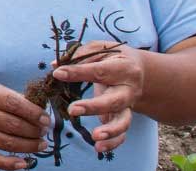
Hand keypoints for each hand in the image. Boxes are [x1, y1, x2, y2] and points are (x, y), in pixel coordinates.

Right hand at [0, 80, 49, 170]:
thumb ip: (5, 95)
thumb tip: (34, 106)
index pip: (13, 103)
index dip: (33, 112)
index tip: (45, 118)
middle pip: (12, 124)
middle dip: (34, 130)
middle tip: (45, 131)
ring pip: (7, 142)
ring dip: (29, 145)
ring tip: (41, 144)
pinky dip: (8, 164)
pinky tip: (24, 163)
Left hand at [51, 41, 145, 155]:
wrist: (140, 70)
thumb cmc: (113, 57)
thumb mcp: (100, 48)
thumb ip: (80, 55)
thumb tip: (55, 65)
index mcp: (122, 67)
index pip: (98, 71)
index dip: (77, 72)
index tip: (57, 74)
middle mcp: (128, 88)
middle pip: (114, 100)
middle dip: (94, 107)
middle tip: (73, 110)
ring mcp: (128, 105)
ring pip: (123, 121)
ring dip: (110, 131)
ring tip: (95, 137)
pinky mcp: (124, 116)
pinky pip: (123, 134)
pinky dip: (113, 143)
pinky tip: (99, 147)